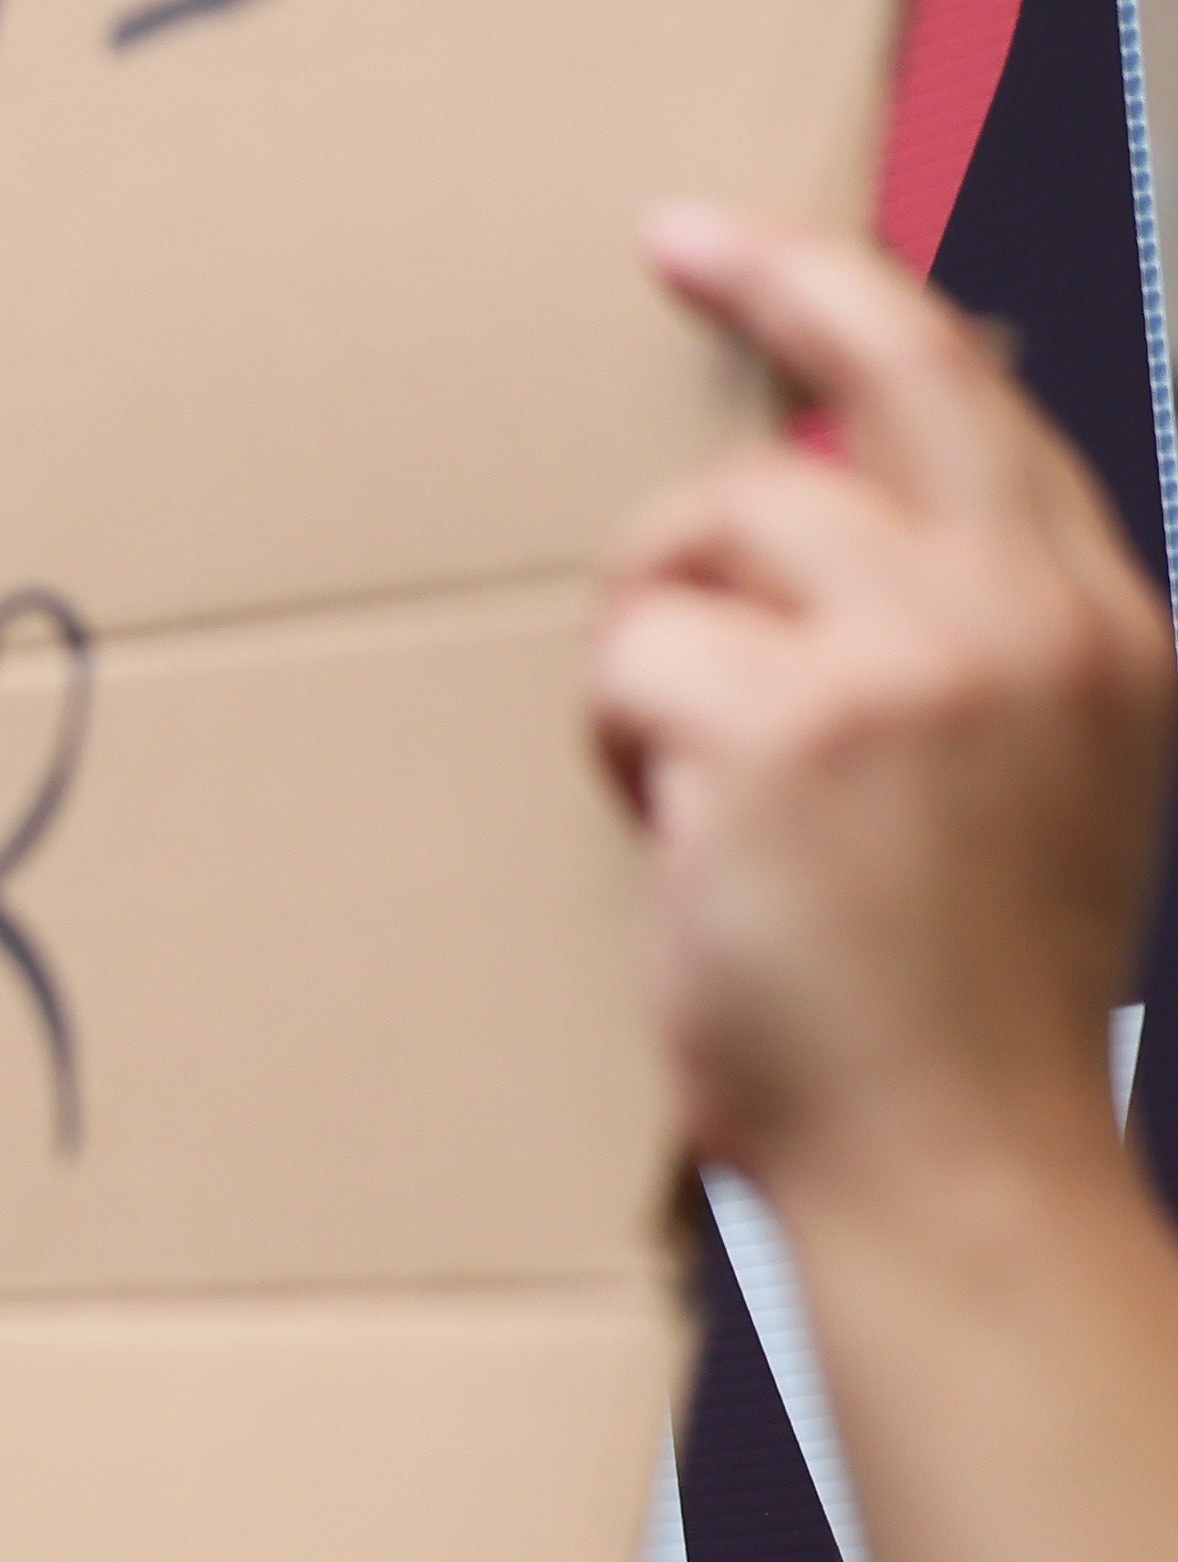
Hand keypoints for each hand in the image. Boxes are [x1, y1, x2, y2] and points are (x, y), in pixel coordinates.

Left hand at [597, 206, 1171, 1207]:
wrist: (957, 1158)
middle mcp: (1034, 615)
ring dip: (656, 640)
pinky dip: (621, 745)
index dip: (865, 311)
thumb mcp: (1016, 795)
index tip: (762, 256)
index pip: (985, 405)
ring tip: (687, 772)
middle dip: (779, 273)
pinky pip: (636, 664)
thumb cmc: (945, 1012)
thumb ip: (951, 654)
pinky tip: (677, 836)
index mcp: (1100, 628)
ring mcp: (925, 660)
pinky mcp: (798, 726)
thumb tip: (796, 542)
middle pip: (895, 360)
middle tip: (675, 243)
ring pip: (717, 530)